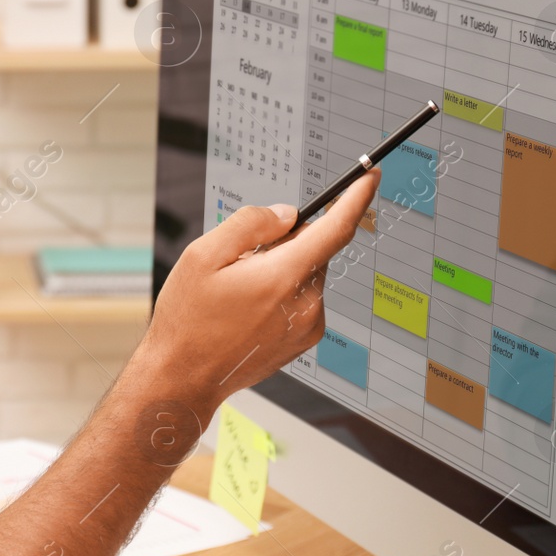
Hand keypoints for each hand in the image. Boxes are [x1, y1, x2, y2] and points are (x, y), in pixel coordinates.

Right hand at [134, 170, 378, 414]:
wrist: (184, 378)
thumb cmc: (188, 320)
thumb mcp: (202, 256)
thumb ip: (249, 224)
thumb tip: (287, 215)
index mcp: (282, 277)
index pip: (336, 229)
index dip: (357, 198)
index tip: (371, 177)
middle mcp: (305, 303)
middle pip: (313, 249)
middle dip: (285, 242)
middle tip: (241, 260)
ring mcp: (309, 325)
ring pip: (307, 273)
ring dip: (281, 269)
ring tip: (238, 293)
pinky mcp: (305, 339)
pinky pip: (303, 298)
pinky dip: (282, 292)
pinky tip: (248, 309)